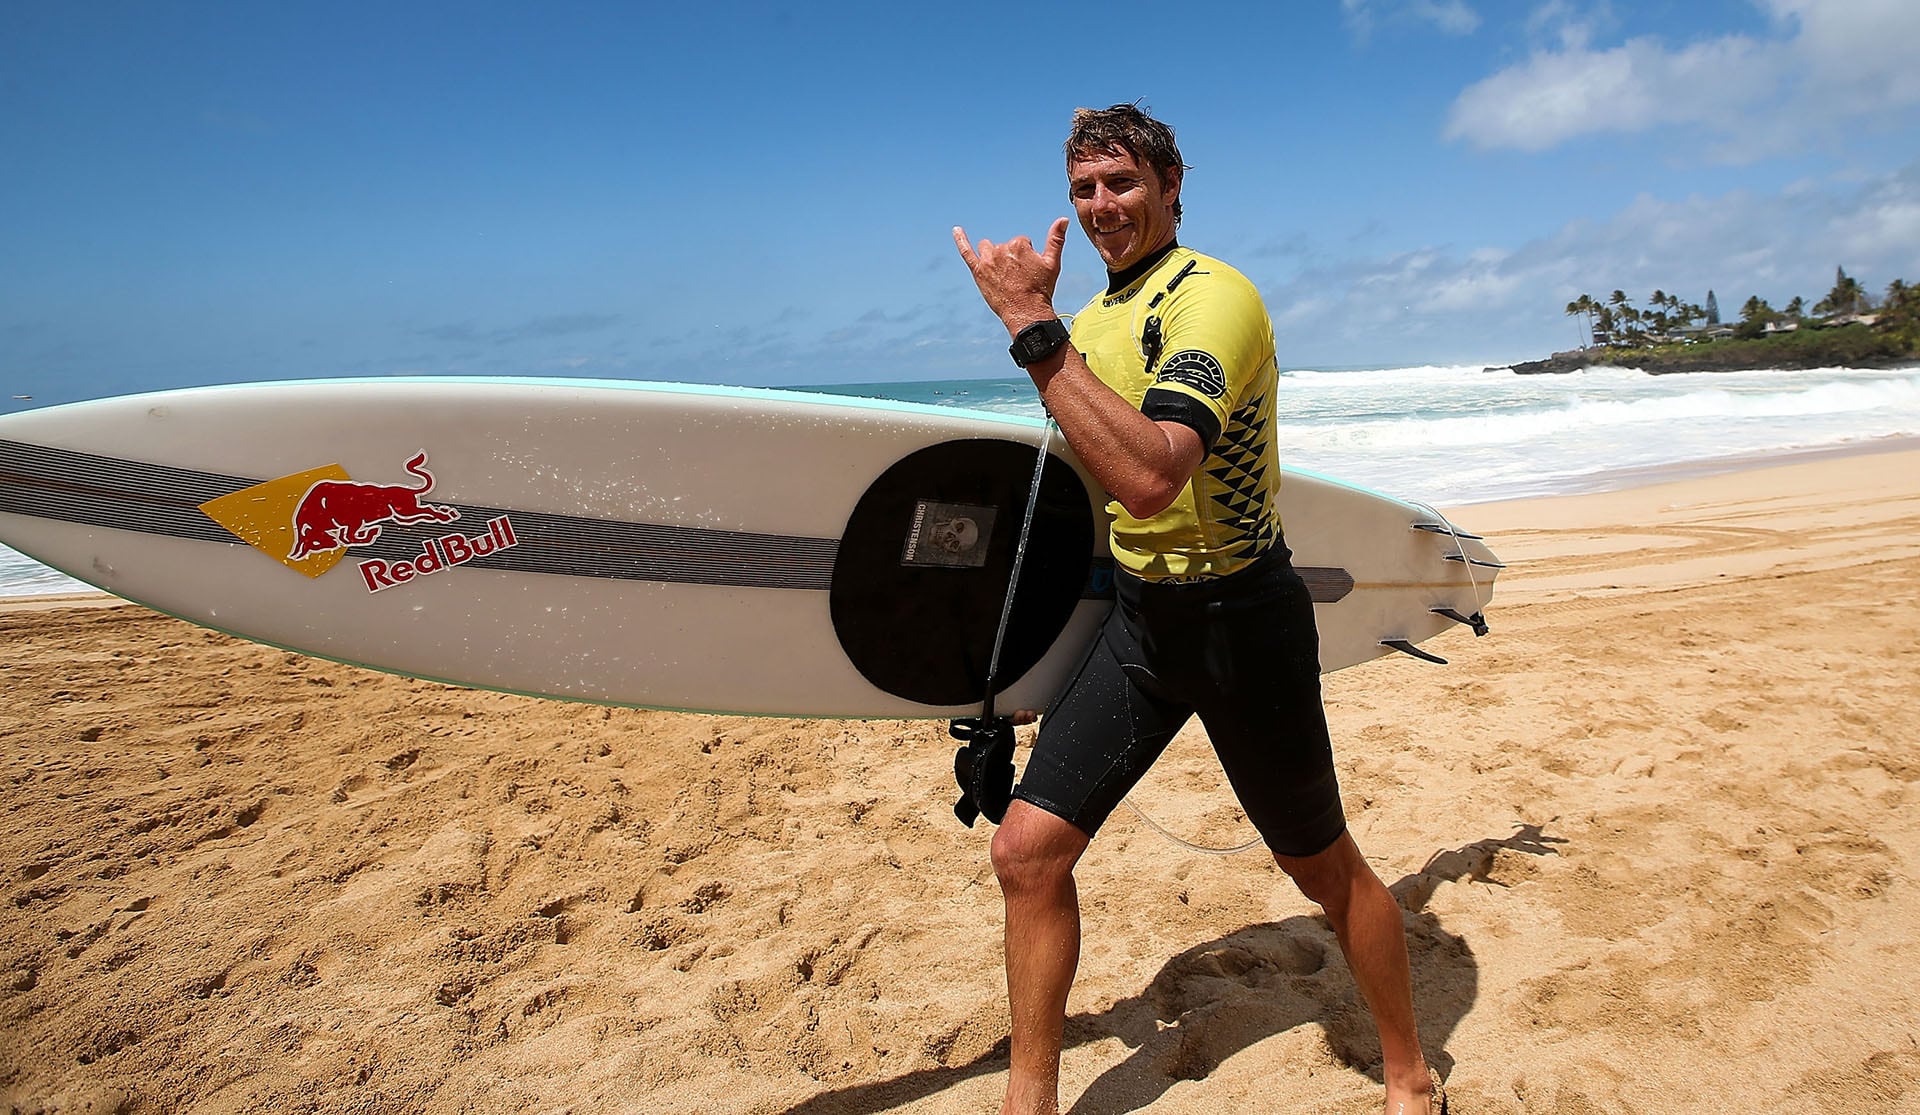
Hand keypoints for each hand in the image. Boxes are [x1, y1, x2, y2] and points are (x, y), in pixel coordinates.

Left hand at [952, 217, 1068, 334]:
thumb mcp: (1052, 263)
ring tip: (1002, 274)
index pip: (1021, 243)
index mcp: (1018, 244)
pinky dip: (960, 240)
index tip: (1029, 272)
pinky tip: (956, 230)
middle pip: (1004, 246)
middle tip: (1017, 278)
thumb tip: (1063, 219)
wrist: (1027, 312)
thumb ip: (1056, 239)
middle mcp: (1001, 249)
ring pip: (988, 248)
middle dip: (1010, 259)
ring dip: (993, 255)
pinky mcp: (978, 271)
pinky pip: (966, 251)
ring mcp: (987, 260)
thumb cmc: (1041, 289)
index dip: (1026, 258)